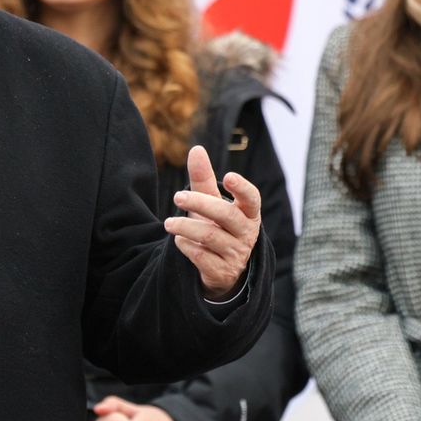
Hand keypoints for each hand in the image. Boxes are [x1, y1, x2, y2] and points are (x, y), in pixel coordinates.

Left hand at [166, 145, 259, 299]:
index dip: (242, 188)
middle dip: (200, 204)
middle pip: (226, 215)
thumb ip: (204, 179)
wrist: (222, 269)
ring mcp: (236, 254)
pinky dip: (187, 247)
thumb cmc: (217, 226)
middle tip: (177, 196)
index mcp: (248, 213)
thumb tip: (196, 149)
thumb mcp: (211, 203)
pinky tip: (179, 241)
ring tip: (168, 223)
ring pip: (210, 237)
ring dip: (185, 228)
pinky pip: (203, 257)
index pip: (252, 199)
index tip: (228, 176)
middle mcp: (246, 233)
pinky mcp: (223, 271)